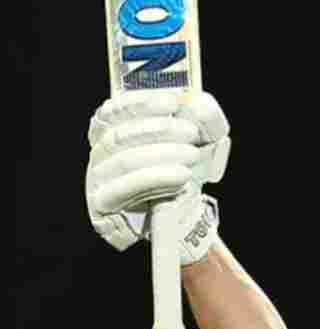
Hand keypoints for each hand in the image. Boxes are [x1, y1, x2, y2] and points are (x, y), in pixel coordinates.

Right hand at [85, 90, 231, 264]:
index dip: (139, 104)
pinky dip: (156, 178)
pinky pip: (125, 188)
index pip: (113, 112)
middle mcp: (99, 154)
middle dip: (158, 130)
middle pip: (119, 135)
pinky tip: (182, 176)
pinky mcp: (103, 205)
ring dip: (162, 154)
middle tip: (191, 132)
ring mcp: (96, 180)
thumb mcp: (203, 143)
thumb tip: (199, 105)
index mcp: (112, 133)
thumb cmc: (186, 173)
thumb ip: (206, 120)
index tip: (170, 102)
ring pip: (123, 160)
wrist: (185, 218)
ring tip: (192, 155)